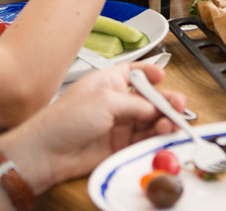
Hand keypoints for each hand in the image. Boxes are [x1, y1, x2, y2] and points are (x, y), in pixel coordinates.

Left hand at [0, 63, 183, 194]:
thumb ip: (136, 104)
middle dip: (165, 101)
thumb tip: (156, 109)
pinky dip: (156, 137)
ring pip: (150, 120)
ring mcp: (118, 124)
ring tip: (170, 123)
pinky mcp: (119, 145)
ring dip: (163, 120)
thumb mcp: (106, 101)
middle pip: (149, 99)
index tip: (163, 77)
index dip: (150, 73)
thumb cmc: (64, 119)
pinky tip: (163, 134)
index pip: (135, 73)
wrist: (48, 152)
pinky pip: (144, 139)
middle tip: (177, 105)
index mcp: (109, 82)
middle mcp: (115, 101)